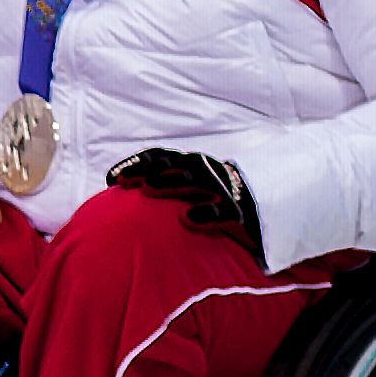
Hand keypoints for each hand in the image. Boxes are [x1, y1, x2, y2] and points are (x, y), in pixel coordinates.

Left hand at [108, 148, 262, 259]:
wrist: (262, 209)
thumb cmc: (212, 201)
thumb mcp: (187, 190)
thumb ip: (160, 190)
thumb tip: (122, 199)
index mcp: (190, 166)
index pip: (160, 158)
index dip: (137, 164)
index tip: (112, 179)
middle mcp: (205, 172)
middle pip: (173, 166)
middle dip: (147, 170)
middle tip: (124, 182)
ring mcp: (223, 190)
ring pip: (195, 181)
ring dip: (171, 181)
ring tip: (148, 188)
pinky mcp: (240, 212)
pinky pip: (223, 210)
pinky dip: (206, 212)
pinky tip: (187, 218)